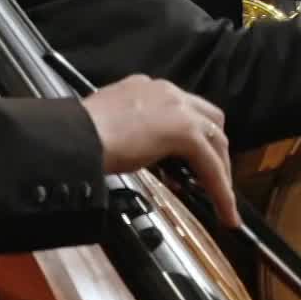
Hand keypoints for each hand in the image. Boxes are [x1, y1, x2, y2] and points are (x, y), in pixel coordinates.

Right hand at [81, 74, 238, 226]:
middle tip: (208, 178)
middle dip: (214, 149)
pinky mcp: (184, 132)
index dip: (192, 137)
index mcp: (147, 88)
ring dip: (221, 170)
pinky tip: (223, 211)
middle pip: (209, 120)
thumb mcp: (110, 125)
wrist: (77, 137)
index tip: (188, 162)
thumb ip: (132, 131)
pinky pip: (212, 165)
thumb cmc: (81, 136)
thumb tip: (137, 151)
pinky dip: (221, 190)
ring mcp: (178, 109)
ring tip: (220, 200)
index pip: (182, 110)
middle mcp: (167, 93)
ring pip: (216, 141)